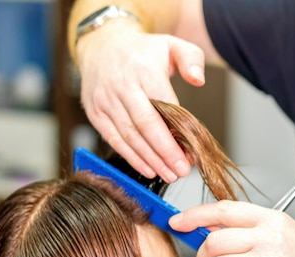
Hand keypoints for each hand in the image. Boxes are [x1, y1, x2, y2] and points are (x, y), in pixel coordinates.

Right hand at [76, 24, 203, 181]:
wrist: (101, 45)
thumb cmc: (142, 51)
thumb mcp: (172, 44)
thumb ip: (192, 59)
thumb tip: (198, 80)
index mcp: (144, 70)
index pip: (162, 106)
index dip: (175, 133)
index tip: (190, 152)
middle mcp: (122, 86)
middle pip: (145, 126)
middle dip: (164, 153)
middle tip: (181, 171)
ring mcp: (105, 101)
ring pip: (129, 136)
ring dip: (150, 160)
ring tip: (168, 174)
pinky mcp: (96, 113)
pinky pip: (114, 140)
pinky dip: (131, 157)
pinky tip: (148, 169)